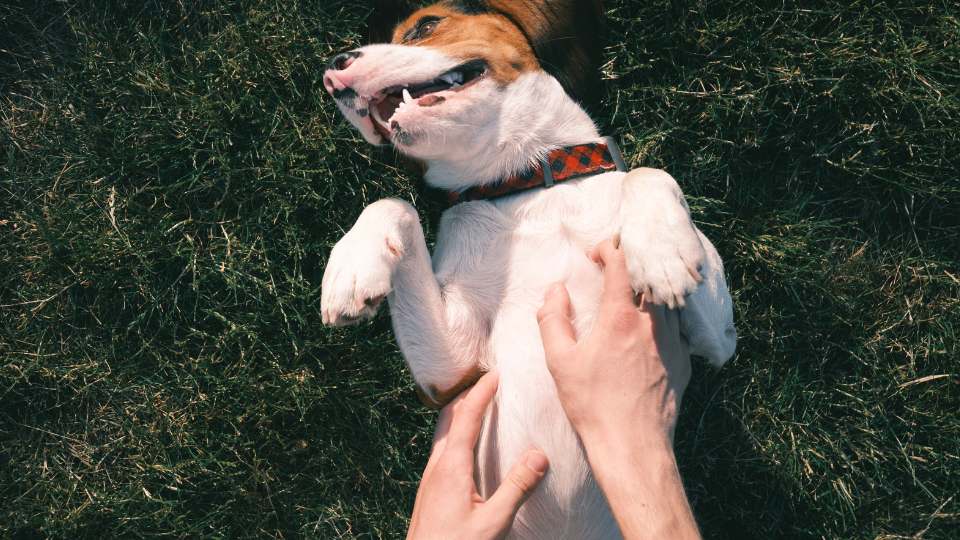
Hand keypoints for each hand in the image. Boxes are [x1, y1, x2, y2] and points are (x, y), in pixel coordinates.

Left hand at [407, 371, 549, 539]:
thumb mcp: (493, 523)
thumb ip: (516, 488)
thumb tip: (539, 455)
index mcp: (451, 467)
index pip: (466, 416)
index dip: (482, 392)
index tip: (496, 374)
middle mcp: (436, 467)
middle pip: (449, 418)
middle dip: (469, 395)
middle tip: (490, 383)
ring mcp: (430, 479)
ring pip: (443, 433)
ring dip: (461, 414)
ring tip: (481, 406)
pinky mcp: (429, 491)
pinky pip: (442, 450)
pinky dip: (456, 434)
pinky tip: (469, 447)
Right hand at [536, 237, 699, 539]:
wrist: (632, 445)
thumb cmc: (592, 405)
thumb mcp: (560, 361)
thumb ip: (553, 319)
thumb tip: (555, 291)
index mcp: (620, 317)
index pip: (621, 265)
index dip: (609, 249)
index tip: (597, 252)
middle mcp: (651, 324)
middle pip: (648, 278)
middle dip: (632, 266)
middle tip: (615, 269)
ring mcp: (672, 342)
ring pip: (665, 301)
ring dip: (648, 291)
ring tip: (632, 296)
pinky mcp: (683, 361)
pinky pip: (675, 327)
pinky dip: (662, 318)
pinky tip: (647, 331)